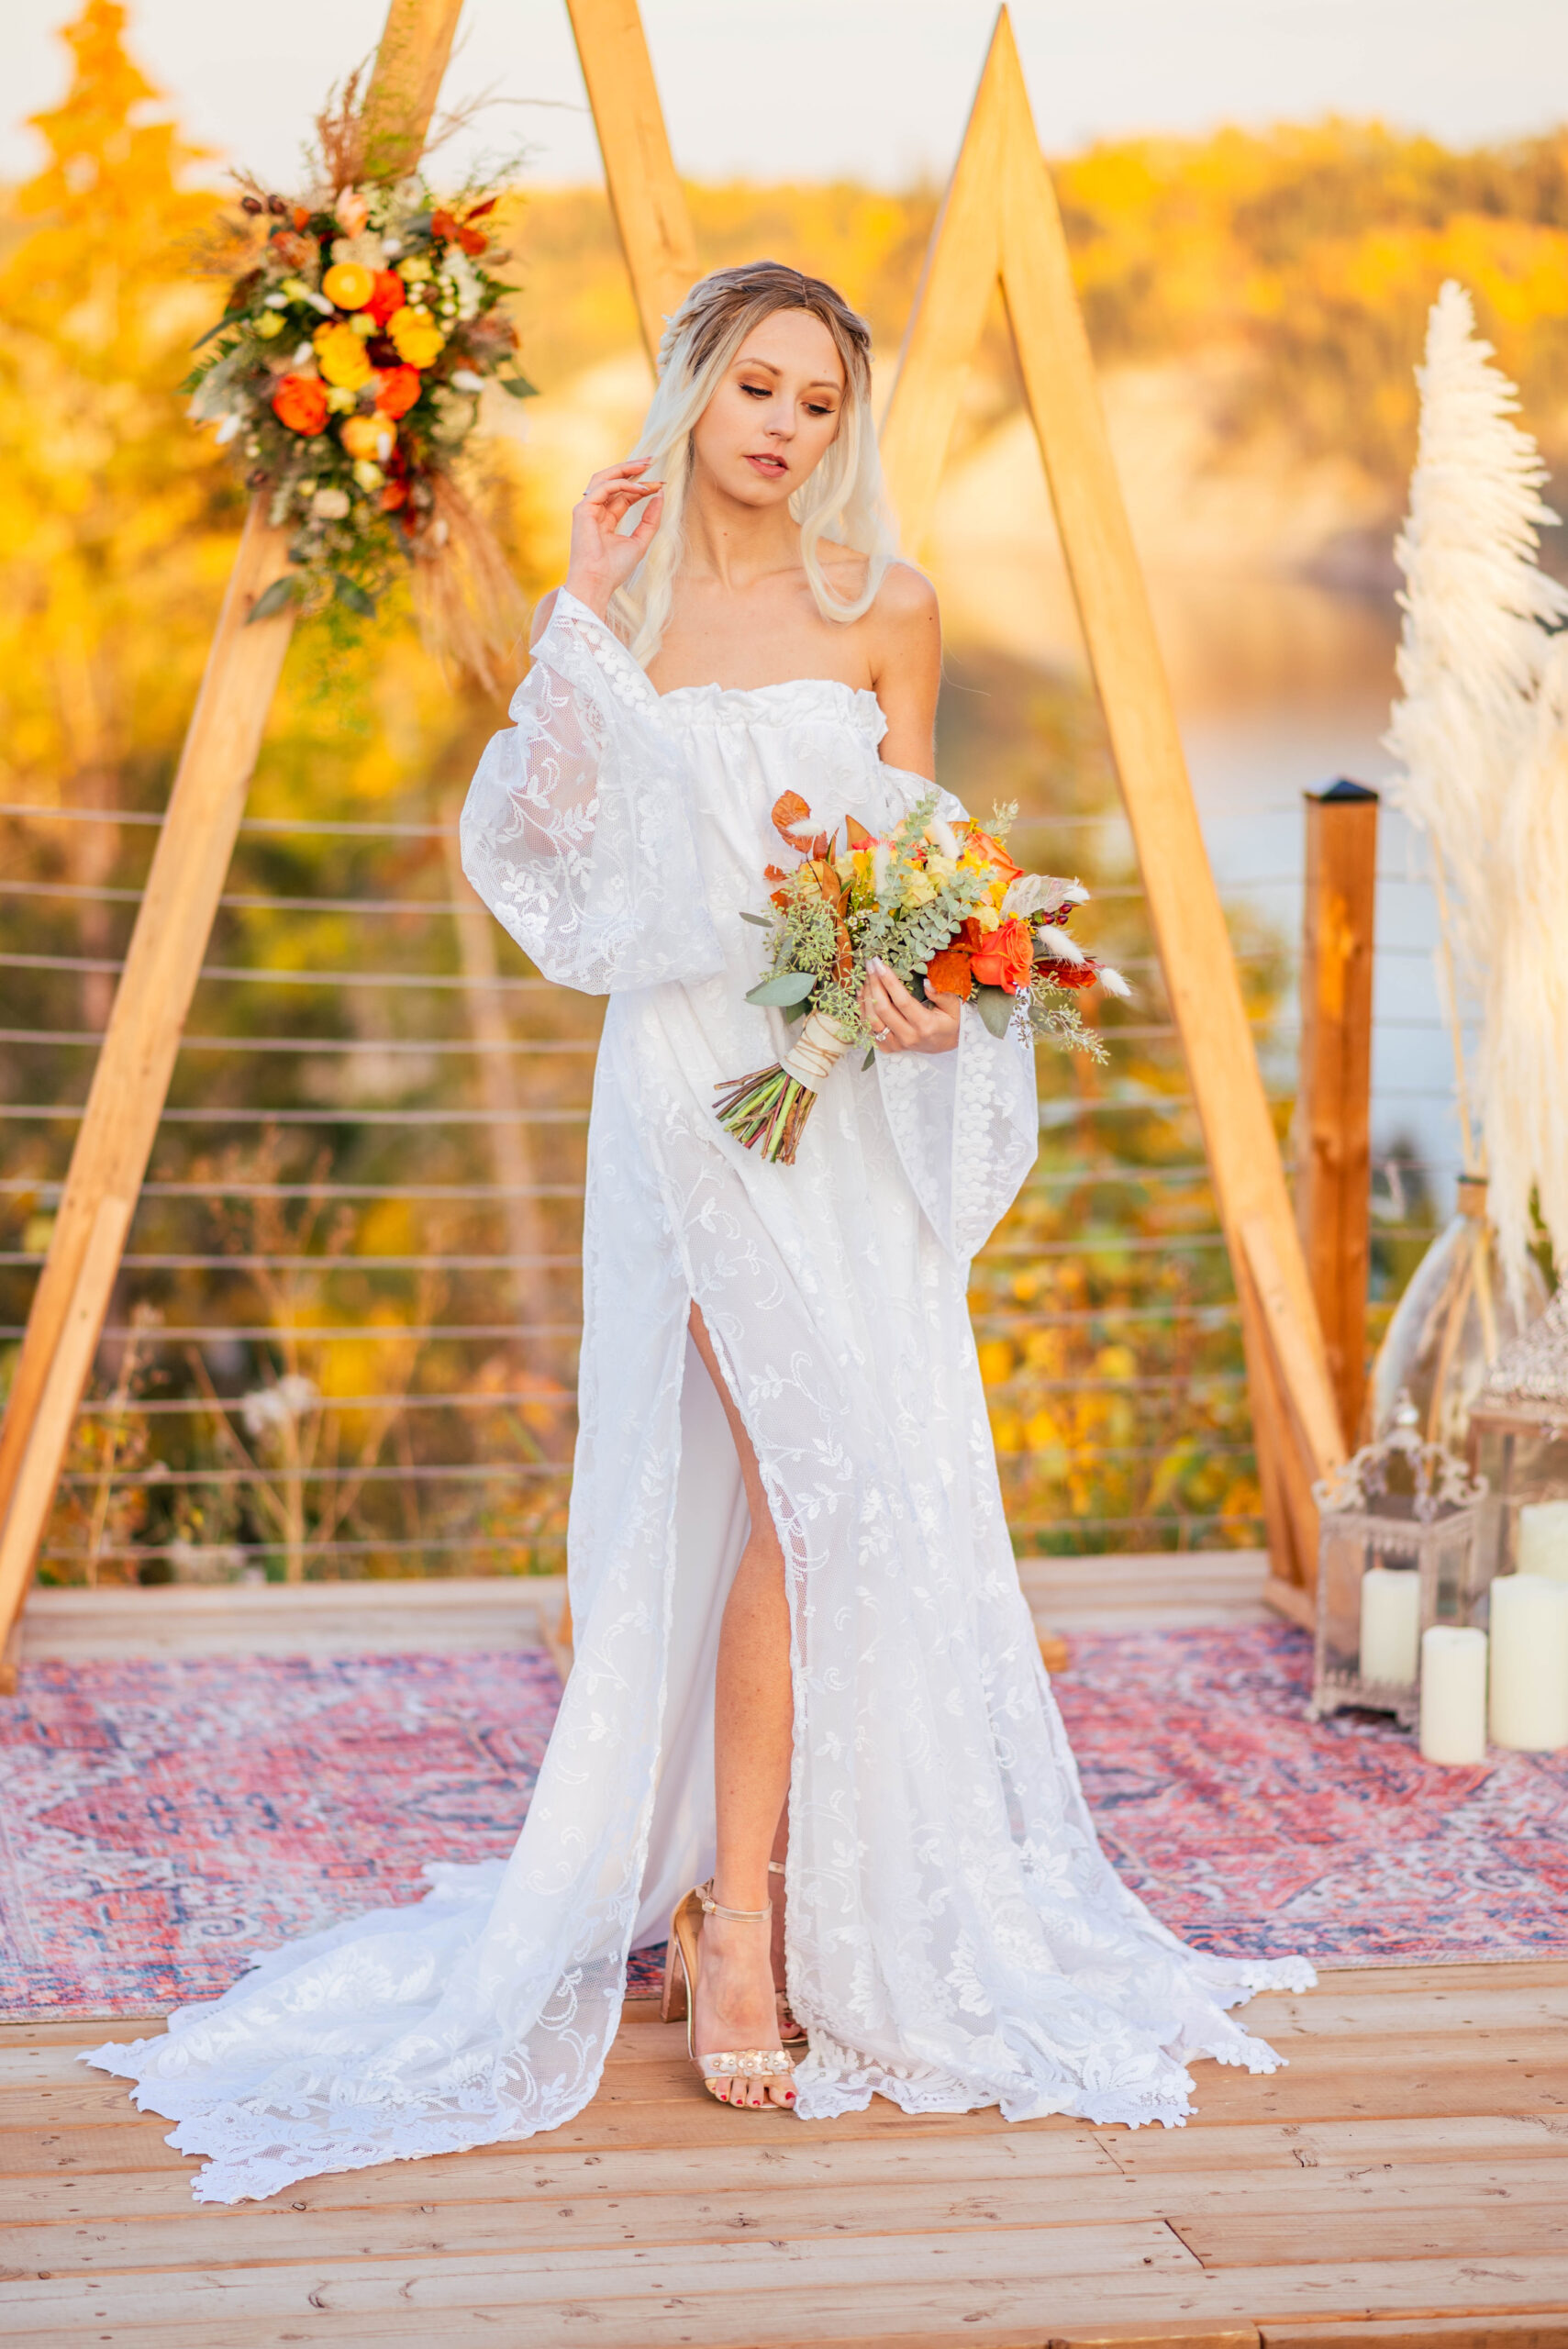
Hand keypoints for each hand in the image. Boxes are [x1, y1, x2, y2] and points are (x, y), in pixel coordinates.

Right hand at [564, 460, 664, 615]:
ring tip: (647, 466)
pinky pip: (604, 487)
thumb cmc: (615, 569)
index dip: (643, 486)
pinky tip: (641, 489)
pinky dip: (624, 485)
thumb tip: (660, 495)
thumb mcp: (640, 541)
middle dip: (632, 469)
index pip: (624, 494)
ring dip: (626, 469)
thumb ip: (650, 519)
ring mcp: (587, 509)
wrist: (598, 582)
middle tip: (652, 460)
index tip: (662, 484)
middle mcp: (595, 511)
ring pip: (605, 477)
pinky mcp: (582, 509)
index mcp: (606, 519)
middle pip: (612, 480)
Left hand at [859, 959, 961, 1055]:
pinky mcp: (889, 1047)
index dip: (889, 981)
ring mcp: (897, 1044)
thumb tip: (925, 982)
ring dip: (866, 996)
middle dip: (874, 984)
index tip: (880, 964)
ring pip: (872, 1020)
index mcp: (926, 1025)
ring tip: (866, 977)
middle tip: (870, 965)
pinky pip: (870, 1029)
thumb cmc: (951, 1022)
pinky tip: (863, 994)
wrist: (947, 1044)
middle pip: (883, 1009)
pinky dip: (863, 1011)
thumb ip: (941, 995)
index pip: (903, 1001)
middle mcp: (909, 1037)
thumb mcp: (954, 1007)